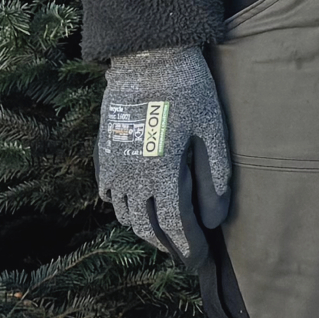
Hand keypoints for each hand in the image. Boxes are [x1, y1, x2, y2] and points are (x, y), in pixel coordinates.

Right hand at [99, 46, 232, 263]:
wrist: (148, 56)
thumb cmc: (188, 90)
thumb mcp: (211, 130)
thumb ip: (215, 178)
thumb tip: (215, 221)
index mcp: (162, 174)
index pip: (174, 228)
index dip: (187, 249)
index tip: (199, 261)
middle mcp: (132, 177)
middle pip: (147, 228)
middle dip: (167, 244)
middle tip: (184, 250)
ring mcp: (114, 166)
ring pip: (125, 215)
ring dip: (145, 227)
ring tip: (164, 228)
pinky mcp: (104, 153)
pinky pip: (109, 194)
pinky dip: (124, 206)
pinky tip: (139, 201)